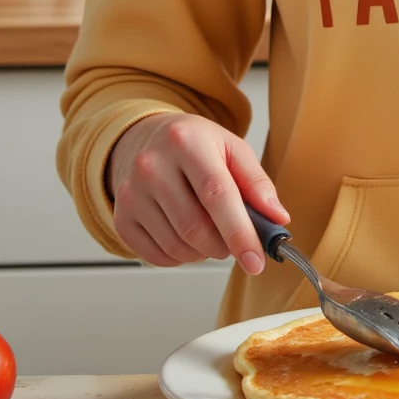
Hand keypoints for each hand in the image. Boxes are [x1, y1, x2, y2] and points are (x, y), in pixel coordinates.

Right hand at [106, 113, 288, 274]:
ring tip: (209, 232)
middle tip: (234, 239)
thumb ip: (257, 182)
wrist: (143, 138)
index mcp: (187, 142)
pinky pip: (156, 257)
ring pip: (177, 247)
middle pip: (196, 228)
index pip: (217, 195)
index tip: (256, 261)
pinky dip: (180, 257)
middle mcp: (152, 166)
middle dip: (224, 246)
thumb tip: (277, 219)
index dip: (240, 233)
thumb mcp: (231, 148)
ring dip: (203, 252)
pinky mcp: (121, 217)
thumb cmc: (193, 145)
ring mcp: (131, 193)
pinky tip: (185, 236)